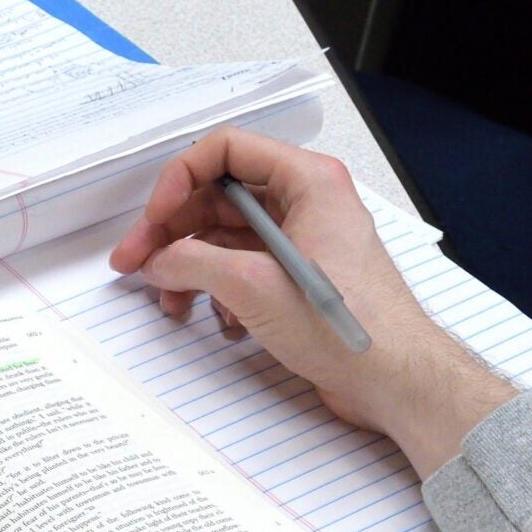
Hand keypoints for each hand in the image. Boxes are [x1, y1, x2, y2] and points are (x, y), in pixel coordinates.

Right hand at [108, 129, 511, 477]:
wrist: (394, 380)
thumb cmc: (352, 328)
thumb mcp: (252, 285)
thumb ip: (190, 262)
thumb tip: (156, 260)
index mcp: (308, 182)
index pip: (225, 150)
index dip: (179, 179)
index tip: (154, 218)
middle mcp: (306, 203)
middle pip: (217, 197)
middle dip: (172, 232)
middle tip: (137, 263)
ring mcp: (301, 241)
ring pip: (224, 236)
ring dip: (189, 267)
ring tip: (170, 301)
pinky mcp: (296, 277)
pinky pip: (240, 267)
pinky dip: (217, 290)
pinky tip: (216, 320)